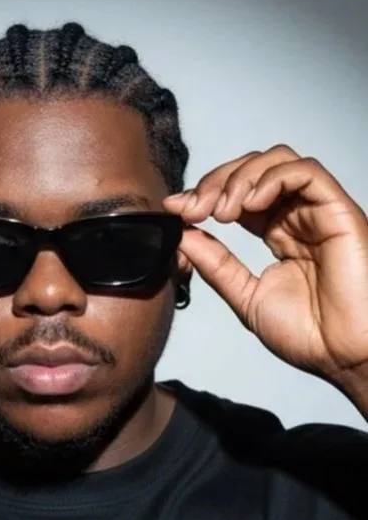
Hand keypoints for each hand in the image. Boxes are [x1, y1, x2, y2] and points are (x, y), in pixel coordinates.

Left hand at [163, 144, 367, 387]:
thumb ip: (216, 264)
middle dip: (215, 182)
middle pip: (253, 170)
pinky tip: (250, 204)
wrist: (343, 358)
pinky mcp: (338, 210)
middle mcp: (297, 216)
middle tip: (194, 209)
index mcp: (278, 233)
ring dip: (239, 177)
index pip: (238, 193)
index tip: (177, 209)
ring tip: (222, 212)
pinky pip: (306, 172)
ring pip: (276, 162)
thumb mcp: (245, 296)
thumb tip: (182, 235)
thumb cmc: (309, 335)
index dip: (205, 194)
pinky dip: (271, 178)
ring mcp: (318, 211)